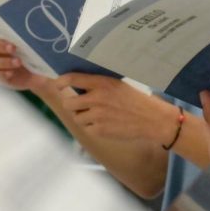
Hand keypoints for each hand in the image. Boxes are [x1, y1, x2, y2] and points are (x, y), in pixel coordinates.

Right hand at [0, 38, 50, 91]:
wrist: (41, 73)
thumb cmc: (38, 53)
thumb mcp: (36, 43)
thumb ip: (31, 36)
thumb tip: (37, 26)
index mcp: (4, 38)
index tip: (11, 36)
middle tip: (13, 48)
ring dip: (4, 61)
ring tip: (18, 63)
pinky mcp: (0, 76)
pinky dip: (2, 74)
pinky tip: (11, 73)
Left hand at [55, 73, 178, 142]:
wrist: (152, 119)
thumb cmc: (135, 100)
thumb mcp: (117, 85)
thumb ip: (98, 85)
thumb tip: (77, 86)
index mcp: (102, 83)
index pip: (72, 79)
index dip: (60, 82)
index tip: (57, 84)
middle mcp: (97, 98)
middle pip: (68, 103)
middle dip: (72, 105)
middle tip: (80, 105)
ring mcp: (97, 116)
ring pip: (76, 118)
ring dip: (83, 118)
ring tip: (98, 116)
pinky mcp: (100, 131)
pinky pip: (86, 129)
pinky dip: (92, 128)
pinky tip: (105, 124)